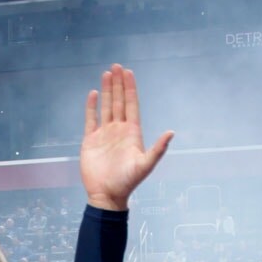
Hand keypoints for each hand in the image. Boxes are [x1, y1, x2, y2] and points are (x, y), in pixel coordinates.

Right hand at [79, 64, 173, 211]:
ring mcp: (104, 134)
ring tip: (106, 74)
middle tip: (116, 66)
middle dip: (118, 84)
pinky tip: (93, 94)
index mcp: (132, 132)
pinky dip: (91, 107)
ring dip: (106, 91)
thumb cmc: (128, 182)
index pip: (131, 105)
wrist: (107, 195)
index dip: (130, 88)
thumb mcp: (145, 165)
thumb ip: (158, 149)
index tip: (128, 72)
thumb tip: (171, 132)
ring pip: (106, 107)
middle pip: (119, 101)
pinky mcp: (90, 140)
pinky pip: (90, 119)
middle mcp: (119, 130)